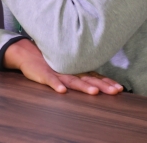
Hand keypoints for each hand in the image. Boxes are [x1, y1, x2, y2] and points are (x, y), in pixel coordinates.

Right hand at [3, 39, 122, 94]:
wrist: (27, 54)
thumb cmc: (49, 62)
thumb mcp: (66, 67)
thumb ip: (81, 73)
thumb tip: (99, 81)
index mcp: (75, 70)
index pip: (94, 76)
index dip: (107, 82)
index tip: (119, 89)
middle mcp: (69, 71)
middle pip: (88, 79)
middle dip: (101, 85)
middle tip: (114, 91)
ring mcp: (56, 73)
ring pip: (72, 80)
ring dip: (83, 86)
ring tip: (93, 91)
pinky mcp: (43, 74)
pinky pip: (50, 80)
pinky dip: (56, 85)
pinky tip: (62, 90)